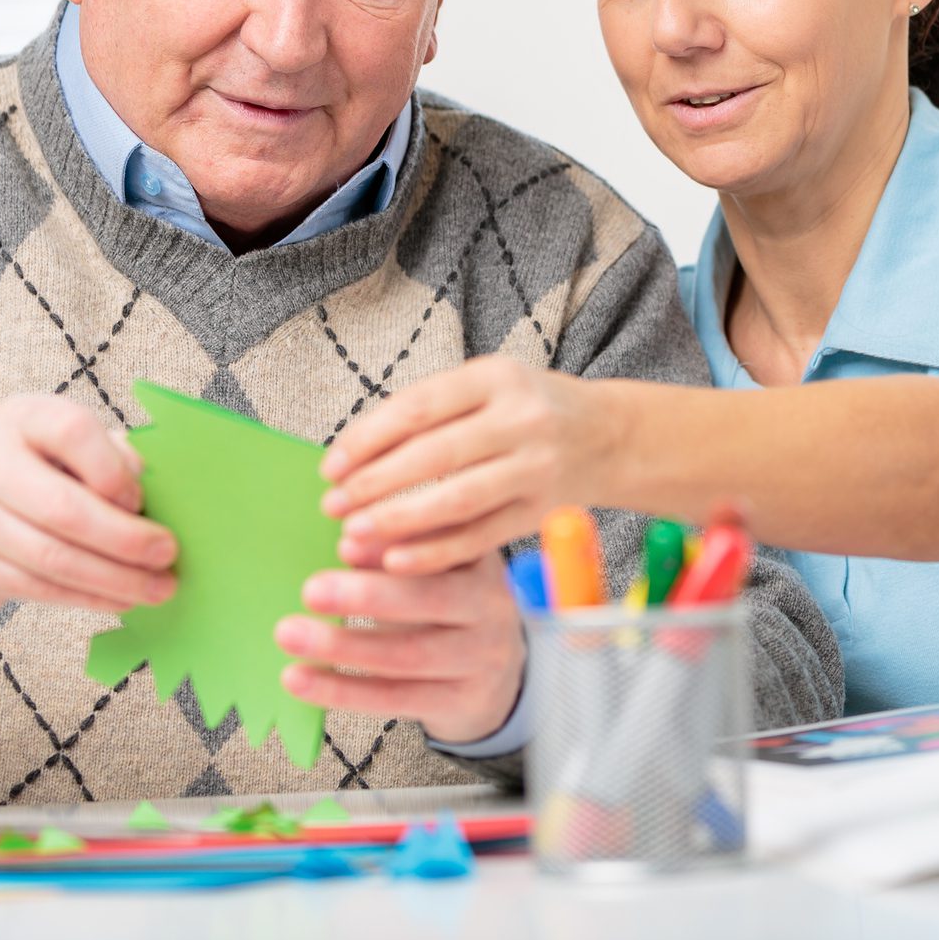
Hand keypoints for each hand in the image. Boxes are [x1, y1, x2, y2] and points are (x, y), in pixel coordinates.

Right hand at [0, 393, 176, 616]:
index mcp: (22, 417)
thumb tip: (156, 493)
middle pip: (62, 508)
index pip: (73, 433)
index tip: (144, 501)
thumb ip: (109, 457)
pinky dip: (87, 597)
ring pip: (51, 557)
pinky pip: (37, 587)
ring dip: (114, 579)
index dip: (114, 471)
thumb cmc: (35, 469)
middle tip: (167, 555)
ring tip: (156, 588)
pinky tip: (120, 599)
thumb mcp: (66, 446)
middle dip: (125, 539)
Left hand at [274, 549, 524, 744]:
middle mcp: (491, 606)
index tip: (344, 542)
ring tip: (289, 634)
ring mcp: (480, 658)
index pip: (443, 545)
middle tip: (311, 590)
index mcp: (480, 559)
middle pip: (429, 599)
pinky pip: (394, 697)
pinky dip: (341, 690)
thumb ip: (396, 552)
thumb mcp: (432, 570)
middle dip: (366, 595)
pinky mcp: (460, 701)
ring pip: (407, 654)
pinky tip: (300, 679)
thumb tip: (349, 543)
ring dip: (342, 647)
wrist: (495, 674)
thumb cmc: (445, 607)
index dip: (395, 542)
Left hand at [319, 356, 617, 574]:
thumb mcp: (486, 386)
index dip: (368, 438)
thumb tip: (354, 454)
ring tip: (354, 533)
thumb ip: (430, 410)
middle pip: (434, 454)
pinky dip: (435, 552)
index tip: (331, 466)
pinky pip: (479, 537)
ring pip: (456, 499)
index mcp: (496, 378)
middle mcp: (521, 419)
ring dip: (398, 520)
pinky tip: (395, 561)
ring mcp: (535, 468)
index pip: (419, 407)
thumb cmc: (526, 409)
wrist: (606, 436)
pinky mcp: (540, 512)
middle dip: (375, 483)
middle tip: (333, 504)